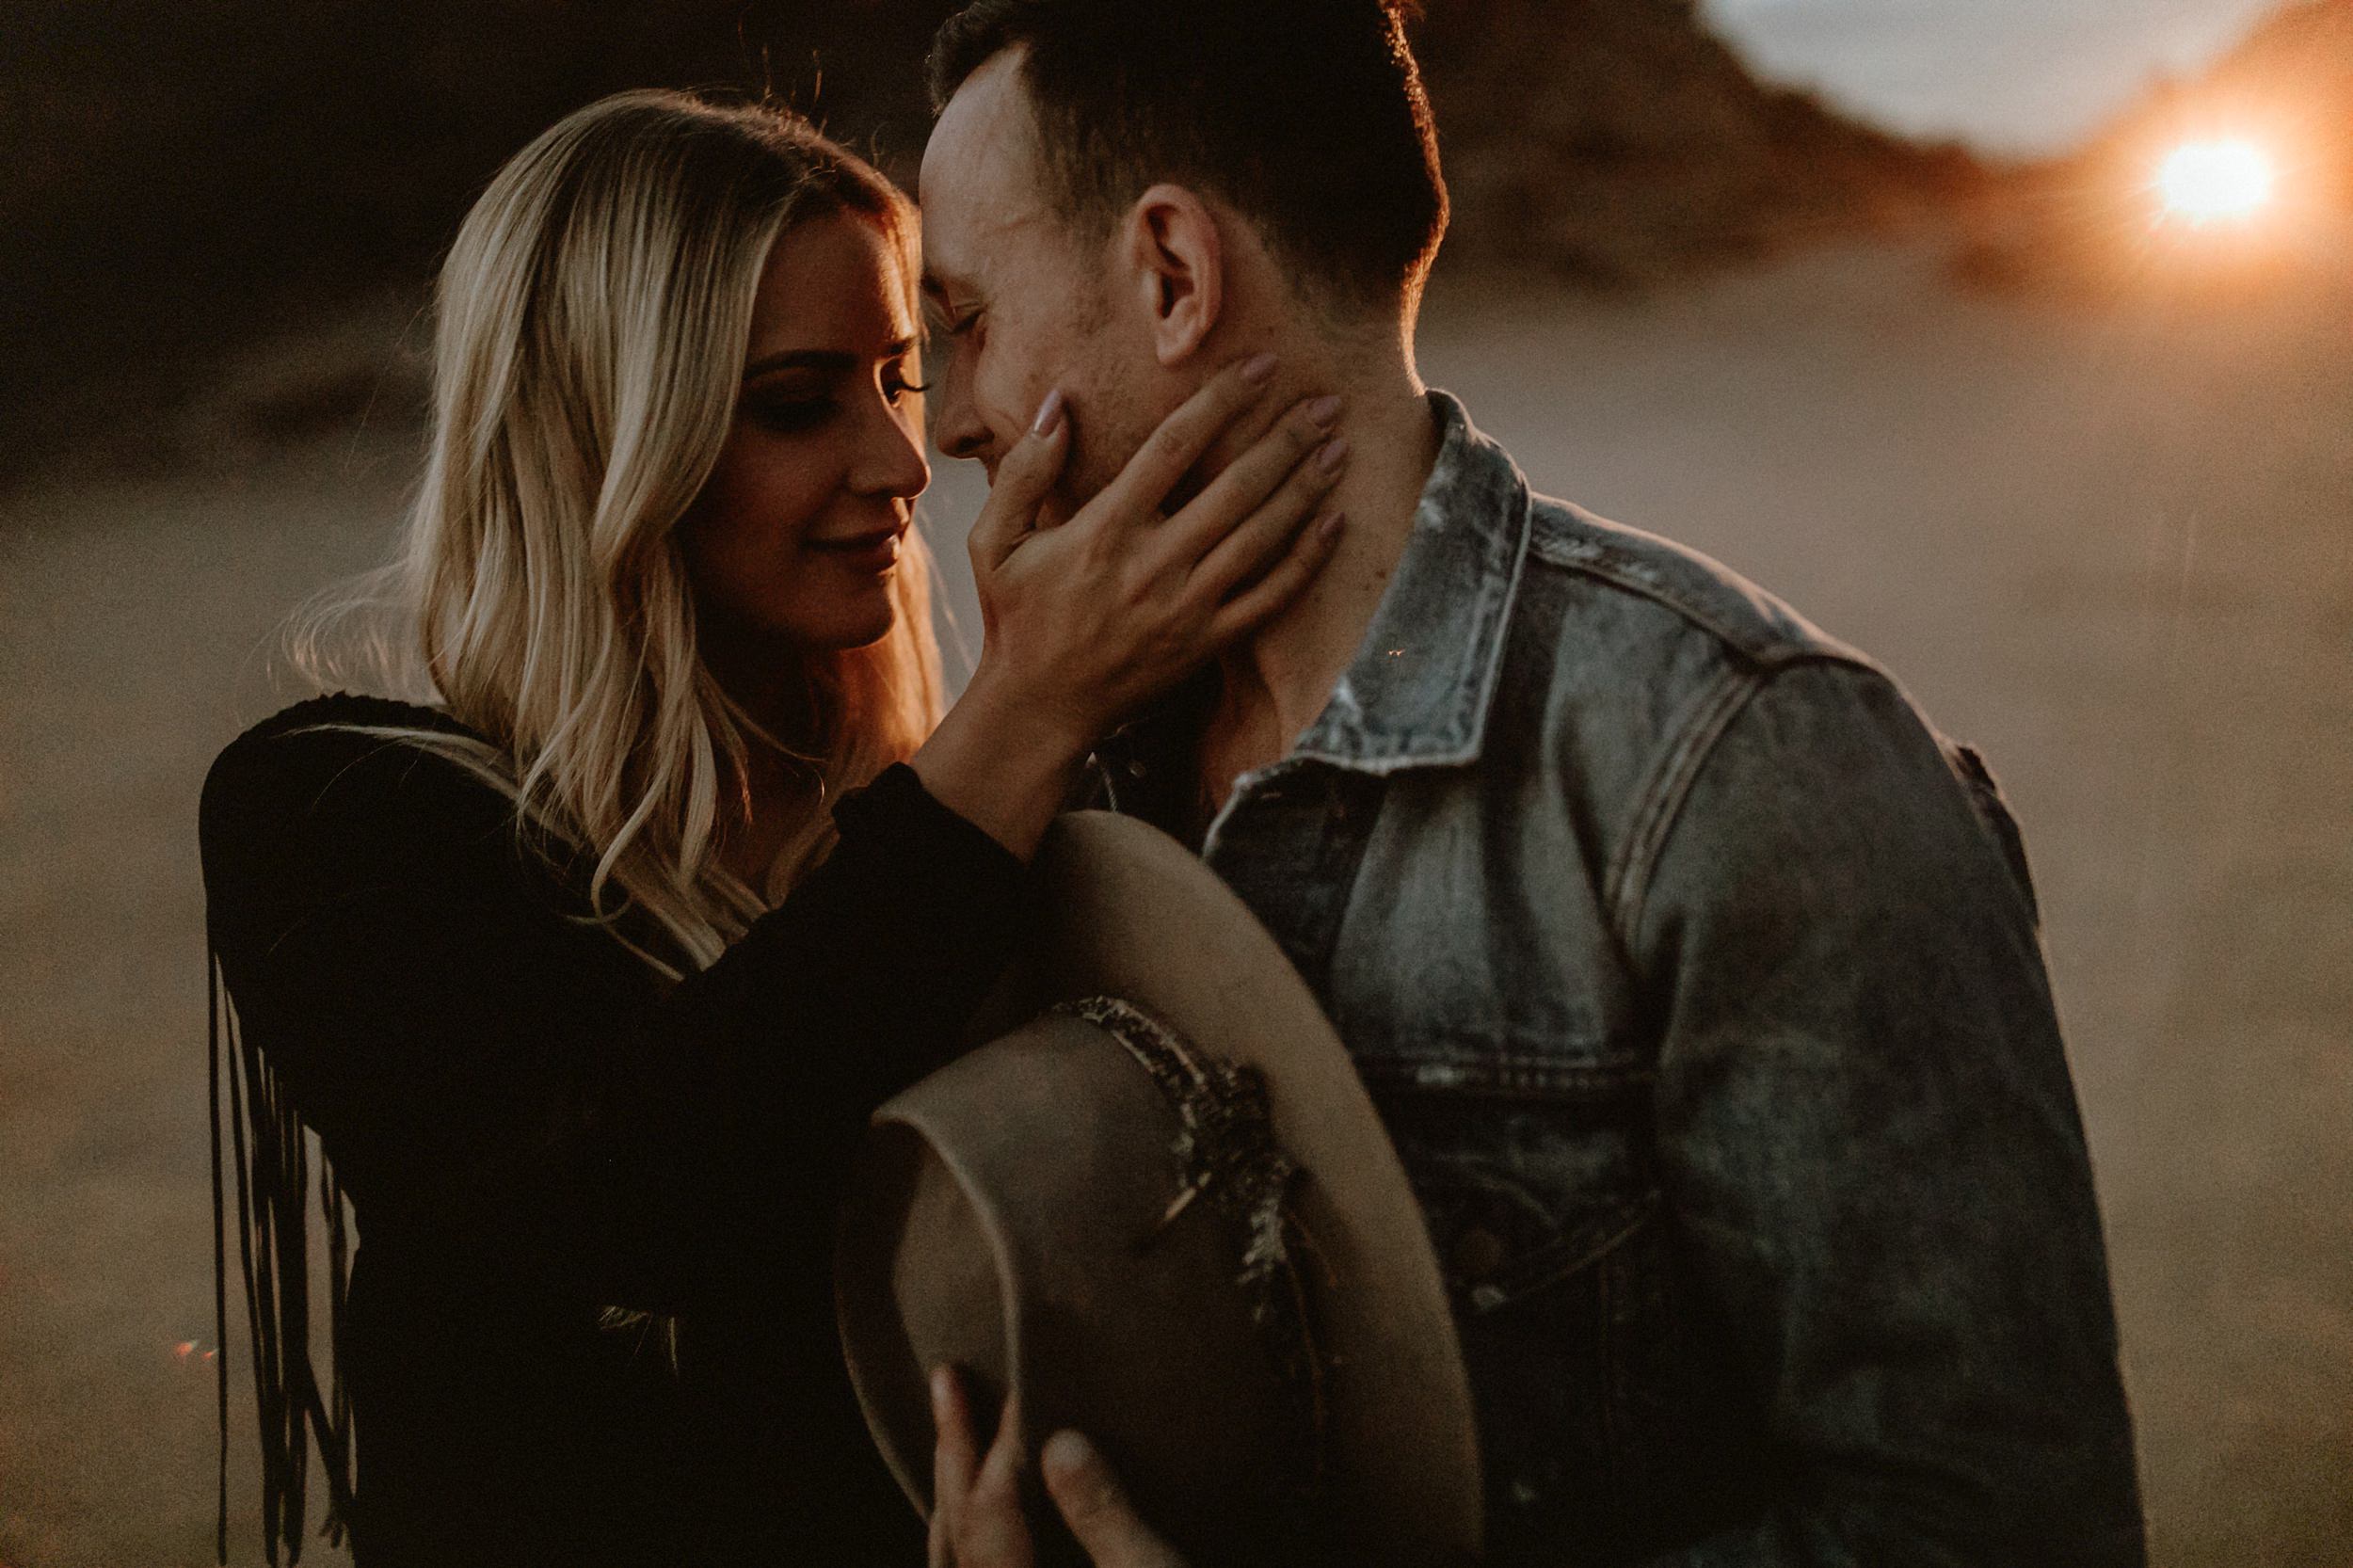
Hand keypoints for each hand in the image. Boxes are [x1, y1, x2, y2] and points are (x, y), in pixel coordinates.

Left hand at [929, 1365, 1191, 1567]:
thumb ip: (1104, 1516)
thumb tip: (1061, 1442)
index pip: (993, 1507)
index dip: (1005, 1439)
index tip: (1024, 1380)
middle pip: (958, 1527)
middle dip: (956, 1448)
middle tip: (947, 1378)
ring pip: (954, 1556)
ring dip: (951, 1489)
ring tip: (950, 1434)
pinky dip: (964, 1533)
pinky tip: (978, 1508)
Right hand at [965, 354, 1347, 750]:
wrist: (1040, 706)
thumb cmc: (1018, 616)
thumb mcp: (993, 540)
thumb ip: (1025, 470)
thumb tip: (1060, 402)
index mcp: (1105, 529)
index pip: (1174, 447)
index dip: (1223, 401)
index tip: (1261, 367)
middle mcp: (1154, 564)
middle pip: (1236, 488)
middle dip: (1286, 440)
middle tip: (1326, 403)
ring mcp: (1187, 607)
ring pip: (1262, 537)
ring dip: (1305, 489)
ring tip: (1339, 449)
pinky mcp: (1207, 643)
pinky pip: (1270, 598)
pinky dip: (1307, 561)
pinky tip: (1334, 524)